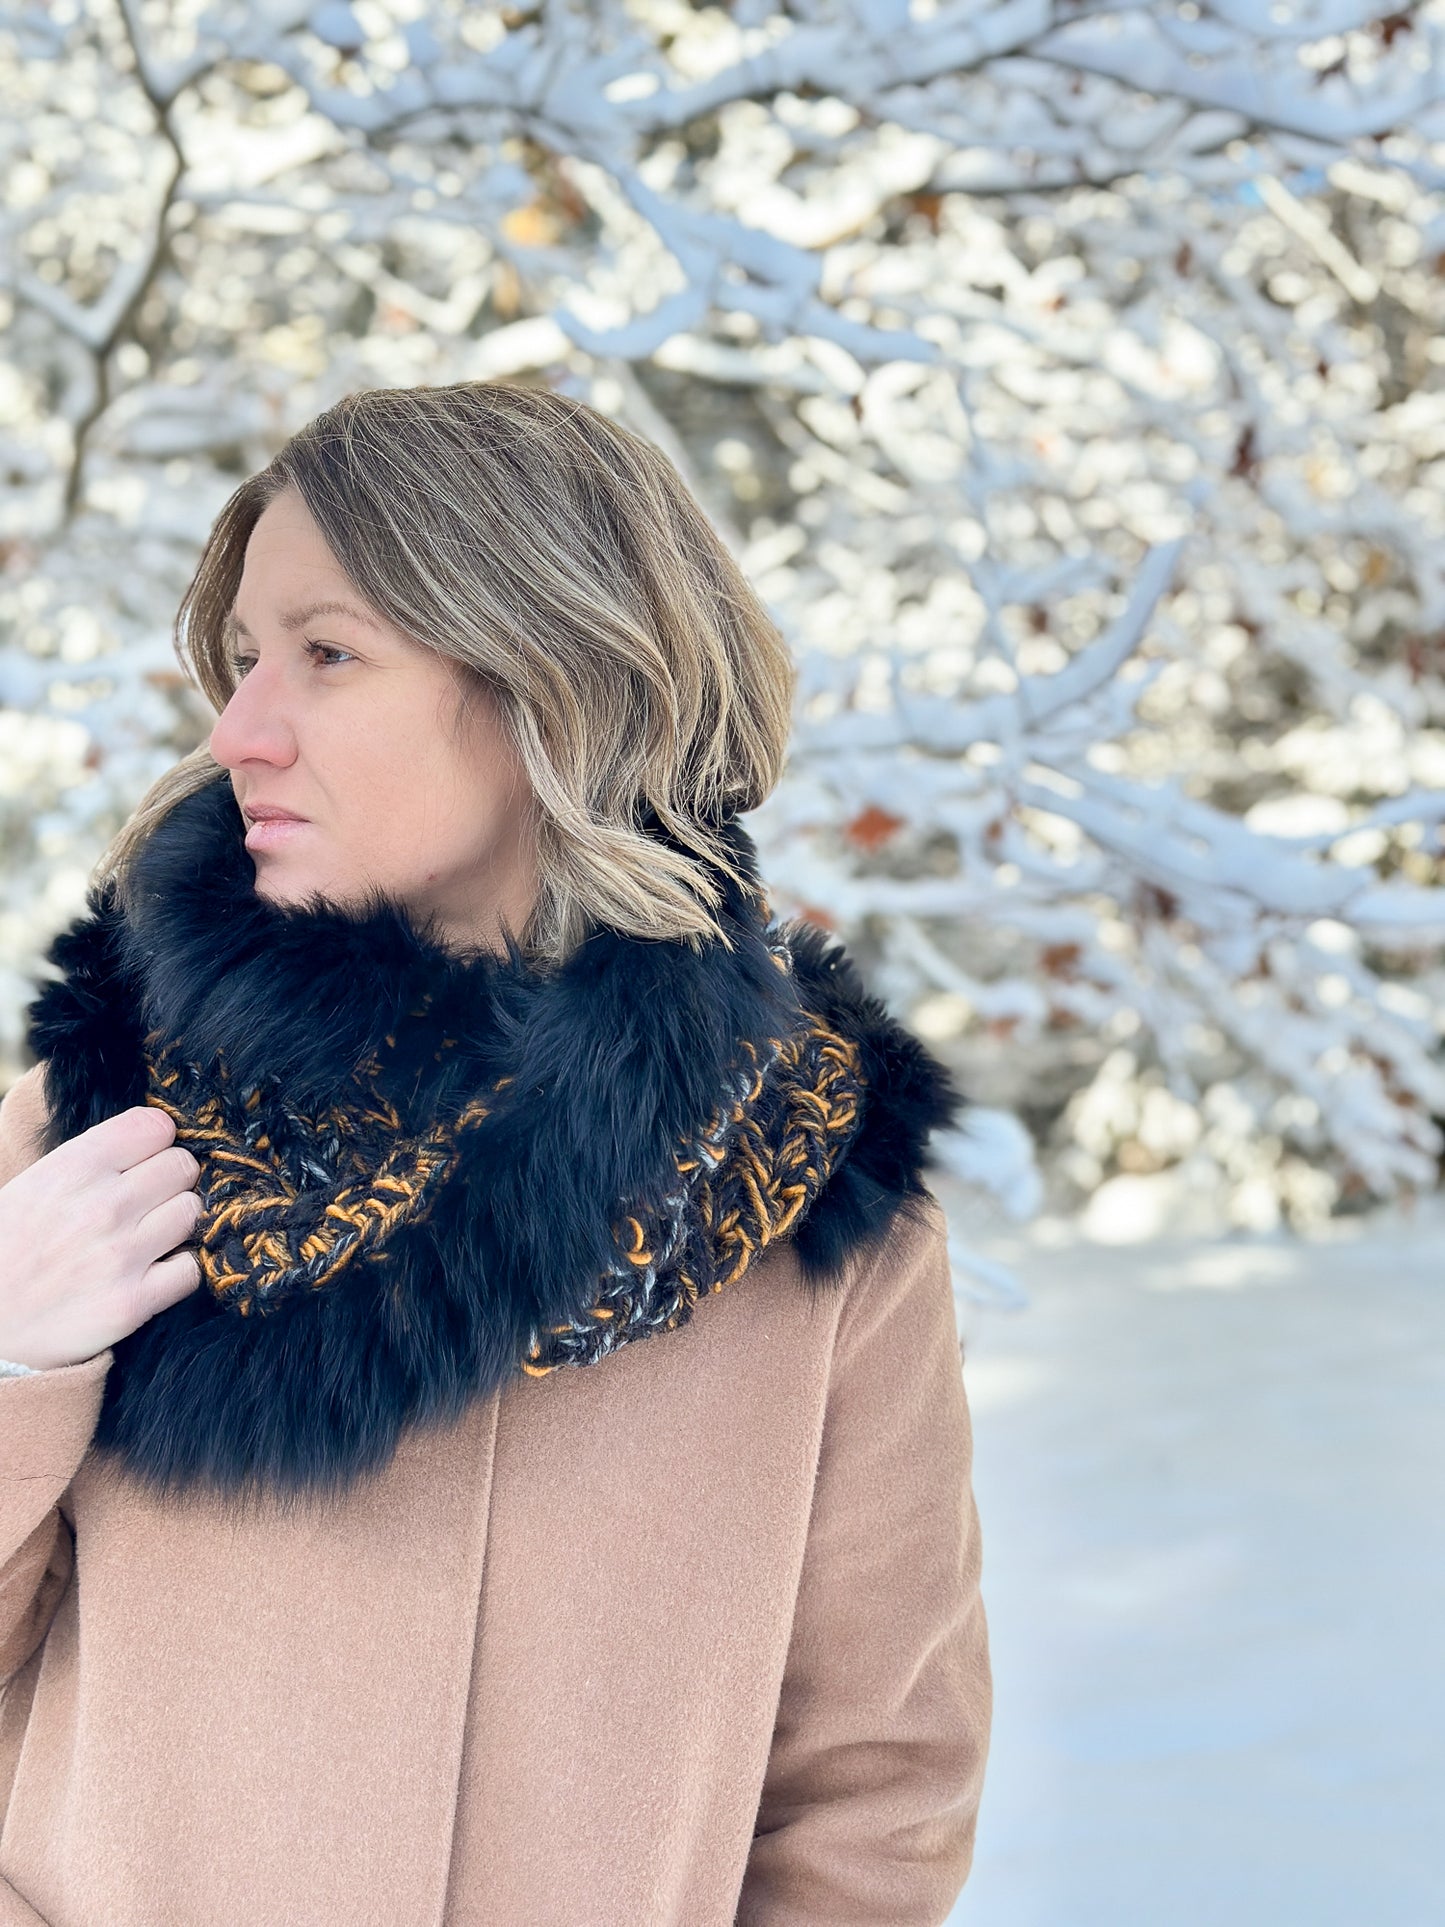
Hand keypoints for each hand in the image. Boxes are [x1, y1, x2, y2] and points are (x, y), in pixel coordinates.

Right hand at [0, 1100, 203, 1371]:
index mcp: (73, 1168)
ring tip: (146, 1238)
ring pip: (192, 1212)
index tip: (145, 1160)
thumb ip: (91, 1161)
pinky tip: (152, 1273)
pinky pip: (191, 1269)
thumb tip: (155, 1137)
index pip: (155, 1127)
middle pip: (183, 1167)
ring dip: (176, 1224)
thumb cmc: (9, 1250)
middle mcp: (103, 1206)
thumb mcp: (35, 1185)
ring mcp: (121, 1254)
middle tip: (148, 1203)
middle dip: (170, 1182)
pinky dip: (178, 1272)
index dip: (156, 1143)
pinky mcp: (133, 1302)